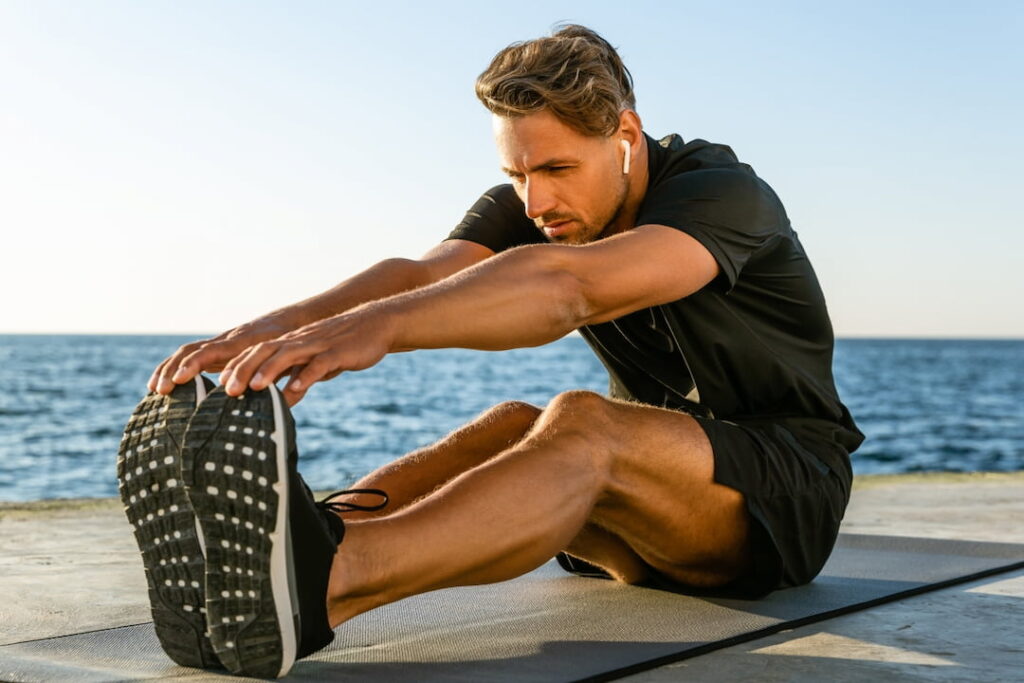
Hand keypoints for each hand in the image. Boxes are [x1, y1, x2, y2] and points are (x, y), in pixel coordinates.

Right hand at [147, 317, 292, 394]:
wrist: (292, 322)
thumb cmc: (292, 343)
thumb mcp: (288, 359)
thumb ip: (279, 375)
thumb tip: (279, 399)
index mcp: (243, 341)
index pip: (211, 351)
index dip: (193, 365)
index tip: (179, 381)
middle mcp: (227, 339)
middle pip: (193, 350)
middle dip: (174, 369)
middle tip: (160, 391)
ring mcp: (221, 342)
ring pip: (188, 351)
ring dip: (169, 368)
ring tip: (155, 390)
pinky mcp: (219, 348)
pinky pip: (193, 355)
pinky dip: (176, 367)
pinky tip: (166, 384)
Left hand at [218, 310, 394, 404]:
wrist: (376, 323)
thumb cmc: (344, 345)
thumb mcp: (317, 361)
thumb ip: (299, 377)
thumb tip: (283, 399)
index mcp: (291, 343)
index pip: (256, 353)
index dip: (236, 367)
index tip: (218, 386)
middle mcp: (299, 341)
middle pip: (264, 352)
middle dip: (244, 370)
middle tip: (227, 391)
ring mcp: (318, 345)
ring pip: (288, 355)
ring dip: (269, 370)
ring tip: (254, 386)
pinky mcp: (338, 352)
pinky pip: (319, 364)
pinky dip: (306, 376)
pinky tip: (296, 389)